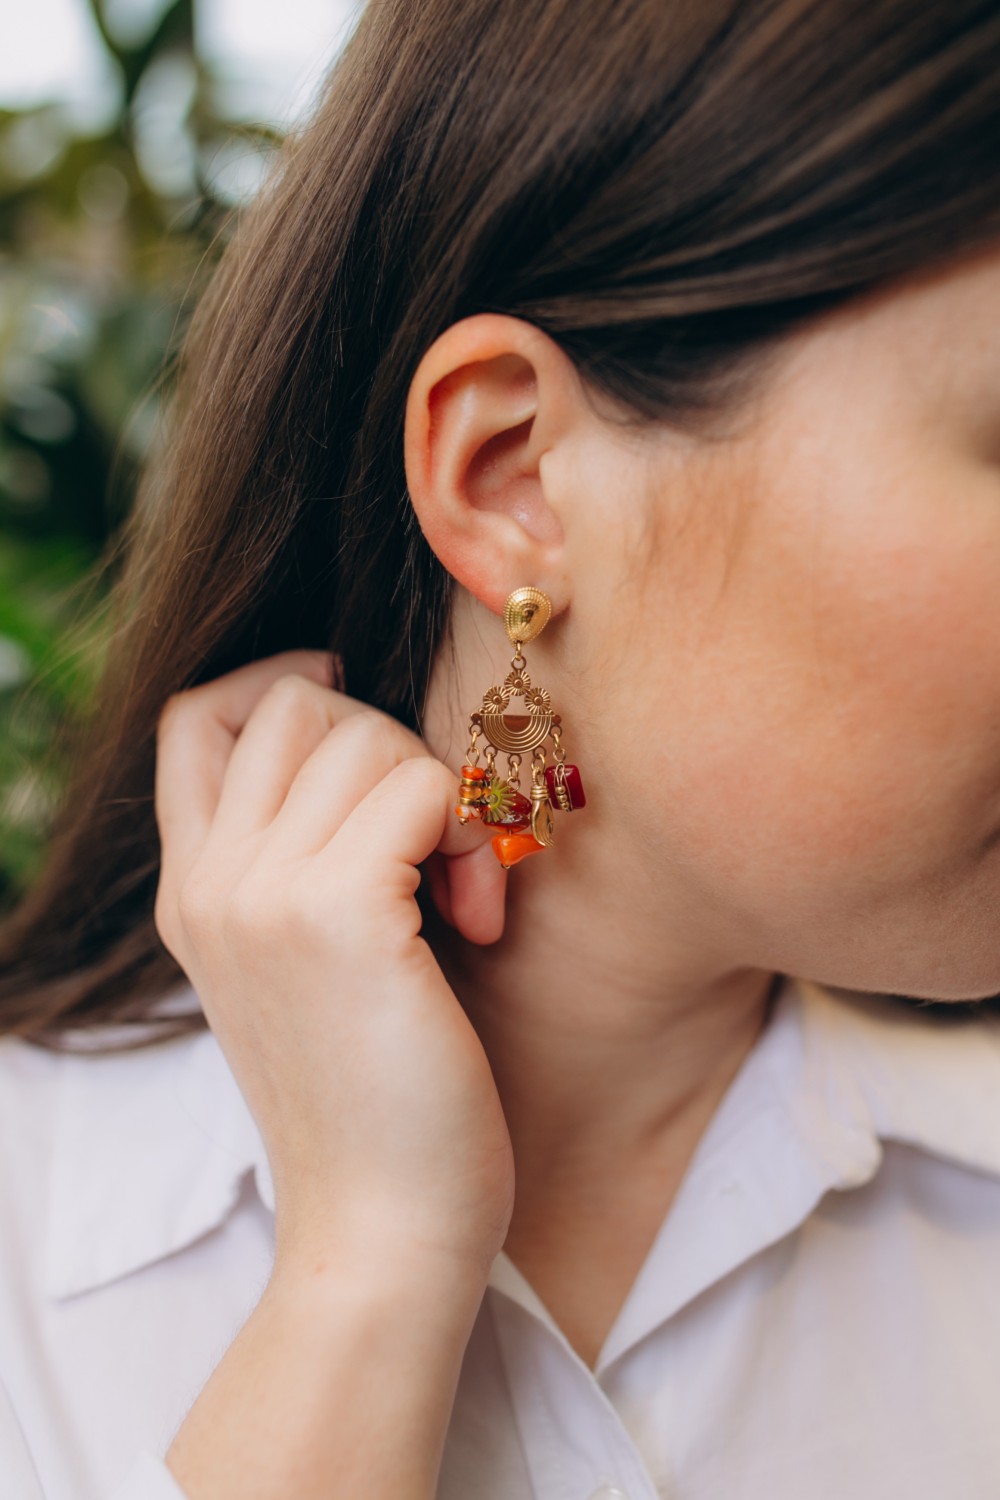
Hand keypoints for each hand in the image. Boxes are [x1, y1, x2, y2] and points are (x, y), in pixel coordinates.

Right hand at [153, 650, 514, 1282]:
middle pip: (294, 706)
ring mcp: (264, 894)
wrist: (381, 1231)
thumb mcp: (302, 971)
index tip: (356, 723)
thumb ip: (300, 866)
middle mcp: (212, 882)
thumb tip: (370, 753)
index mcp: (193, 893)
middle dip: (386, 749)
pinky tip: (474, 922)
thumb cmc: (375, 1101)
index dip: (276, 686)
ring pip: (369, 737)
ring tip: (459, 900)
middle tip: (430, 849)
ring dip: (442, 799)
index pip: (192, 716)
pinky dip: (469, 837)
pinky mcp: (340, 914)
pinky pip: (423, 788)